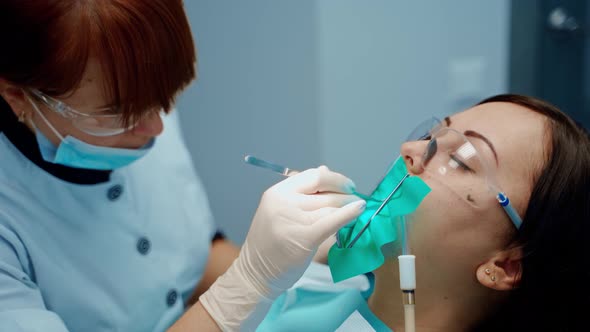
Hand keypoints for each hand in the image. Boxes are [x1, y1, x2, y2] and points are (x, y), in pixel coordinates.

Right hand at [200, 166, 365, 330]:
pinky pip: (332, 220)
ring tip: (357, 208)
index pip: (312, 176)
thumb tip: (325, 170)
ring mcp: (293, 219)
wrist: (256, 274)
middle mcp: (283, 202)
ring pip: (330, 204)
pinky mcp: (304, 237)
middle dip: (345, 191)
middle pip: (323, 188)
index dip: (334, 178)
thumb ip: (301, 192)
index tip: (346, 186)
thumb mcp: (279, 210)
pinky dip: (349, 214)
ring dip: (349, 204)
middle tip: (355, 197)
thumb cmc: (270, 244)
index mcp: (277, 192)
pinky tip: (359, 210)